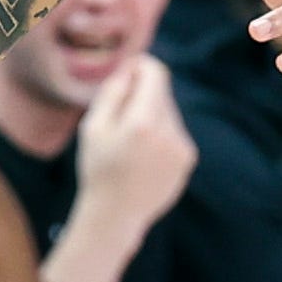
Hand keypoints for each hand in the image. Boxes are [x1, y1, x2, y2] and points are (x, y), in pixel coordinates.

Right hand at [73, 53, 197, 227]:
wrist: (115, 215)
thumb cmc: (98, 169)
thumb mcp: (93, 127)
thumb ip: (114, 91)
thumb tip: (132, 67)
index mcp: (143, 122)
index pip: (156, 74)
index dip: (142, 66)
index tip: (129, 71)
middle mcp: (169, 132)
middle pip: (162, 93)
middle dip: (143, 94)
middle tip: (119, 115)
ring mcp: (182, 147)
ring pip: (170, 112)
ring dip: (152, 116)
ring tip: (130, 143)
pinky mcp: (188, 159)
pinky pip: (175, 132)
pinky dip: (161, 134)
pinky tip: (143, 156)